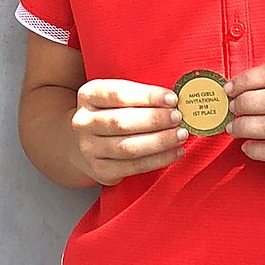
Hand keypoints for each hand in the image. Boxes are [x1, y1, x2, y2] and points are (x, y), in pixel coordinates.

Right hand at [71, 80, 187, 185]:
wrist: (84, 140)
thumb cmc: (110, 112)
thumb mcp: (116, 96)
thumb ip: (140, 95)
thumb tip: (173, 101)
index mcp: (89, 95)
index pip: (119, 94)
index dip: (148, 97)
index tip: (171, 98)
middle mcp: (84, 122)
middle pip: (122, 122)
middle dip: (155, 120)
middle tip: (177, 117)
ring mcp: (89, 148)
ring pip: (128, 147)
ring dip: (160, 141)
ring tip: (180, 135)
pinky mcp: (100, 170)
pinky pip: (133, 166)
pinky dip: (158, 160)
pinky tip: (174, 152)